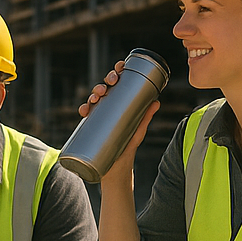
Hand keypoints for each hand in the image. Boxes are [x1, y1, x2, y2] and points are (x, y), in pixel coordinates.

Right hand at [79, 62, 157, 184]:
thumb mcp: (137, 132)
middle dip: (104, 82)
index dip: (116, 73)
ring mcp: (97, 119)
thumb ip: (145, 118)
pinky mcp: (89, 129)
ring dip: (93, 93)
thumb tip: (157, 101)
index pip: (116, 85)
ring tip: (98, 96)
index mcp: (118, 105)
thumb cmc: (127, 150)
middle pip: (104, 90)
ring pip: (93, 100)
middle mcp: (106, 110)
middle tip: (110, 83)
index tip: (119, 68)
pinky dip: (83, 110)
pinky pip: (85, 116)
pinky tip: (85, 110)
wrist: (116, 172)